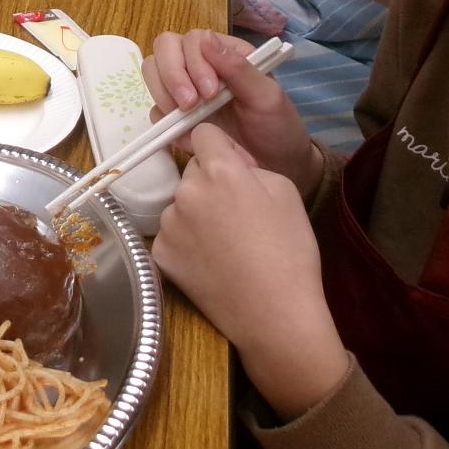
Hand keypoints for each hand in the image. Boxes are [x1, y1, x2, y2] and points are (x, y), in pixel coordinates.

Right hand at [142, 29, 318, 191]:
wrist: (276, 168)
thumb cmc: (277, 128)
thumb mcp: (266, 96)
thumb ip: (238, 68)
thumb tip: (205, 38)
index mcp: (224, 54)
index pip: (191, 40)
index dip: (194, 63)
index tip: (210, 93)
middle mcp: (200, 66)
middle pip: (165, 49)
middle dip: (173, 75)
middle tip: (190, 105)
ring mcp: (185, 91)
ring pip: (153, 73)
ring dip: (164, 94)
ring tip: (187, 119)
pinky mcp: (176, 119)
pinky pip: (155, 110)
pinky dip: (164, 121)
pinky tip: (187, 137)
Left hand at [151, 125, 347, 419]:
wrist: (275, 314)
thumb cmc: (290, 251)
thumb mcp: (285, 191)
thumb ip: (250, 166)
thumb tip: (230, 163)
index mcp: (219, 171)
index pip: (204, 133)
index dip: (221, 148)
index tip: (234, 167)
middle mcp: (186, 191)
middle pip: (192, 171)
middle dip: (209, 182)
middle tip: (235, 213)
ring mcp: (168, 224)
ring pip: (180, 203)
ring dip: (195, 212)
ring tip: (224, 243)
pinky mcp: (159, 253)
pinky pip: (171, 233)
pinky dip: (186, 241)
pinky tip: (210, 261)